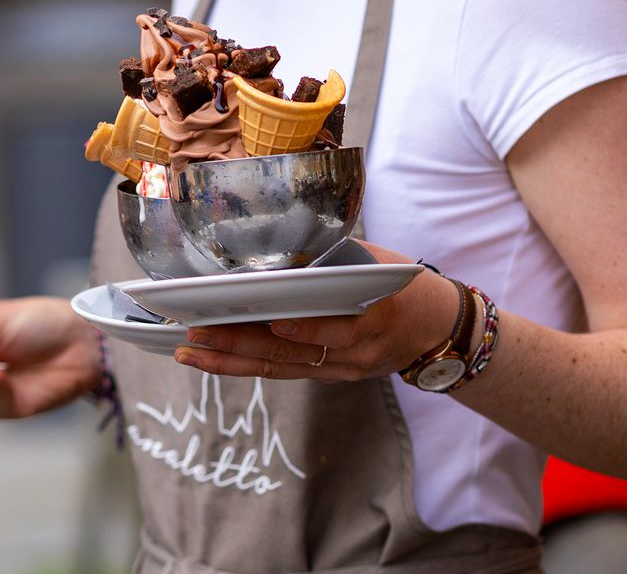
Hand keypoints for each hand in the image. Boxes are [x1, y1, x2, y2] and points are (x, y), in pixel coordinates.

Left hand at [172, 241, 461, 380]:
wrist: (437, 328)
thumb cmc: (402, 284)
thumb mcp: (378, 263)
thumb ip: (335, 260)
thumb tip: (280, 250)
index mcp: (374, 317)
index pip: (333, 327)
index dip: (301, 328)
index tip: (265, 318)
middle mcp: (355, 351)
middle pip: (290, 353)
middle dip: (238, 344)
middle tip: (195, 334)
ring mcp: (341, 369)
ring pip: (279, 369)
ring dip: (230, 362)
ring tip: (189, 353)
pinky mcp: (329, 375)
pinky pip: (283, 372)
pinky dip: (246, 366)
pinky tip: (213, 359)